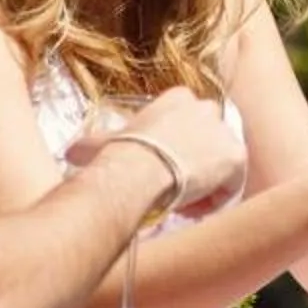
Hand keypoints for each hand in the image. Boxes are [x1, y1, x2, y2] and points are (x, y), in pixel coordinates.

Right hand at [73, 87, 247, 219]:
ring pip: (219, 164)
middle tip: (171, 187)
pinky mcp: (237, 156)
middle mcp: (206, 108)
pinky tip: (189, 209)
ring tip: (179, 203)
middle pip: (206, 142)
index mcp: (178, 98)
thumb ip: (94, 144)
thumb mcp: (103, 143)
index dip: (173, 150)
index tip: (157, 170)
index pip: (186, 123)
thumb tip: (71, 152)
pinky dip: (213, 200)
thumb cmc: (117, 154)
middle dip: (192, 165)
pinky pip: (231, 184)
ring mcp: (224, 131)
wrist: (138, 170)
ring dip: (202, 186)